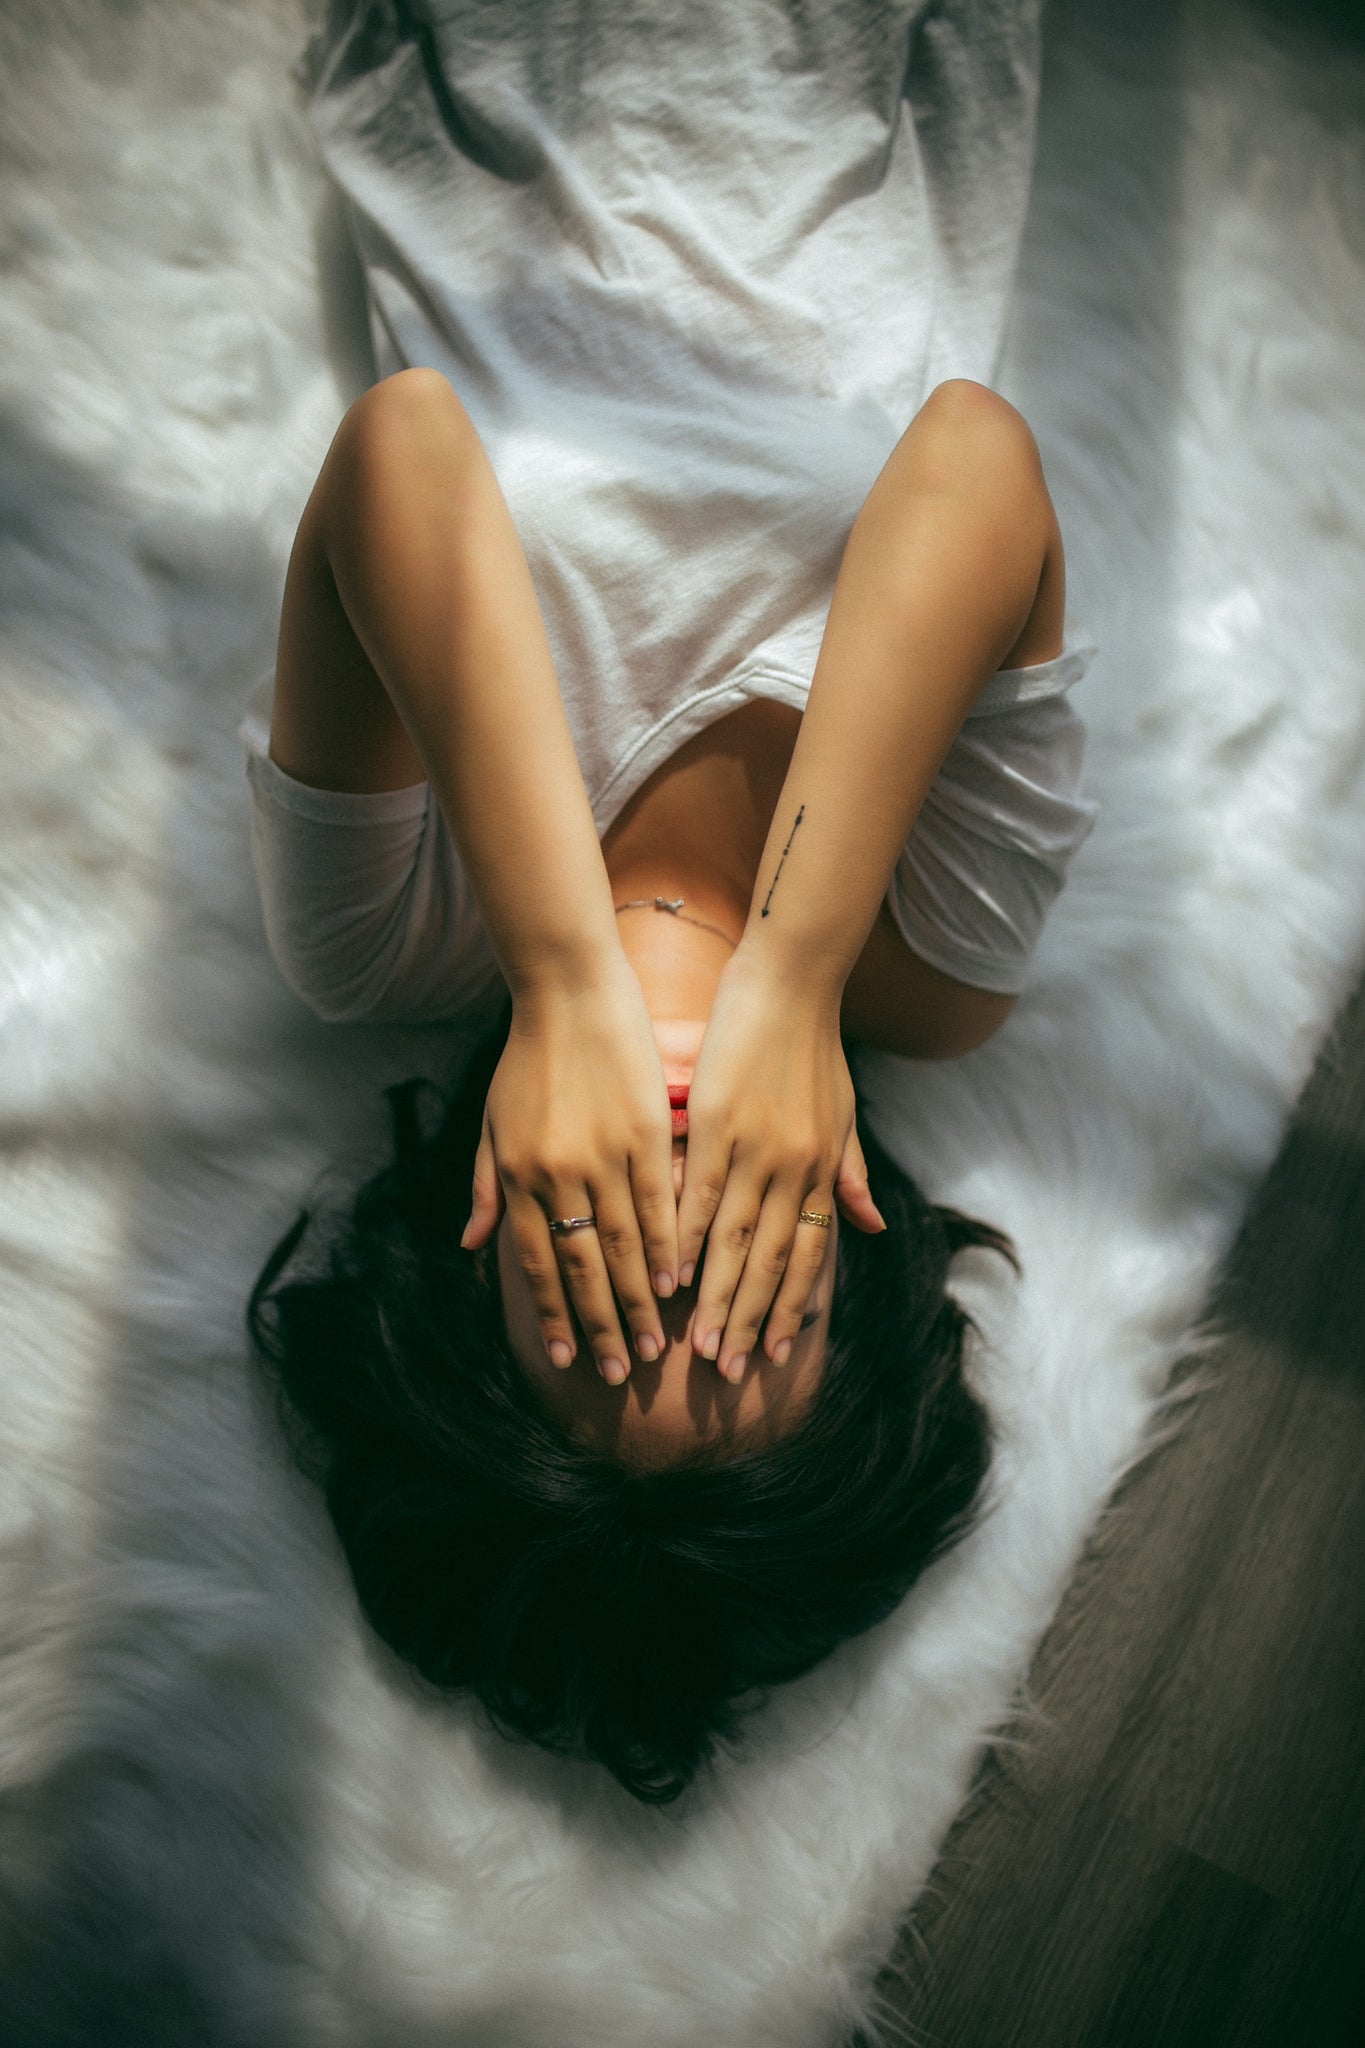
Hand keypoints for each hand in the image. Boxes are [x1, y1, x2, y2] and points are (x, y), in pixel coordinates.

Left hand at [460, 961, 677, 1381]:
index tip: (564, 1358)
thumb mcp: (492, 1124)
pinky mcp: (644, 1131)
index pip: (534, 1261)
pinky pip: (658, 1201)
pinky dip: (668, 1244)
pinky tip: (679, 1279)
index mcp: (518, 1175)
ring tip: (655, 1342)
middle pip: (581, 1265)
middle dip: (600, 1324)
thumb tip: (474, 1249)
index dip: (550, 1312)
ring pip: (623, 1243)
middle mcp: (557, 1173)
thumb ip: (486, 1188)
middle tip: (620, 1373)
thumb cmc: (526, 1058)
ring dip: (639, 1298)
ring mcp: (603, 1153)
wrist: (567, 991)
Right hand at [676, 951, 885, 1379]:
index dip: (790, 1308)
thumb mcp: (844, 1114)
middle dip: (749, 1321)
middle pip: (770, 1262)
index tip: (773, 1355)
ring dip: (715, 1297)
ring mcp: (756, 1149)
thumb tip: (872, 1229)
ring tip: (696, 1345)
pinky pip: (699, 1194)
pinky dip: (684, 1237)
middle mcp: (794, 1169)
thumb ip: (851, 1174)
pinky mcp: (718, 1124)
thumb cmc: (815, 1043)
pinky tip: (668, 1272)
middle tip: (729, 1372)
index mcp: (822, 1169)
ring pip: (734, 1241)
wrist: (793, 979)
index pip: (807, 1257)